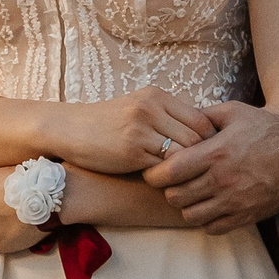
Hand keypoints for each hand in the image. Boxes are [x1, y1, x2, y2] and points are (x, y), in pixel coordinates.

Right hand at [41, 87, 217, 175]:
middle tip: (201, 172)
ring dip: (186, 170)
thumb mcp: (139, 106)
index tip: (207, 155)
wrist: (69, 129)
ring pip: (183, 154)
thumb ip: (168, 114)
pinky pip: (163, 168)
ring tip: (184, 178)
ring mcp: (141, 130)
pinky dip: (167, 178)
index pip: (201, 119)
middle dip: (202, 157)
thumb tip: (204, 132)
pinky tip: (164, 182)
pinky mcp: (132, 152)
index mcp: (157, 96)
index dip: (209, 140)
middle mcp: (151, 109)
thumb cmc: (108, 122)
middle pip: (197, 137)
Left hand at [144, 100, 278, 231]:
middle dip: (169, 189)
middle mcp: (221, 181)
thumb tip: (179, 117)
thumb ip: (204, 115)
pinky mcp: (245, 217)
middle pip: (175, 197)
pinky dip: (205, 220)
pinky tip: (211, 206)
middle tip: (174, 181)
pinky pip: (212, 228)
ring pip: (190, 216)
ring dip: (186, 206)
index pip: (168, 172)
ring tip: (192, 194)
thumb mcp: (235, 112)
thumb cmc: (270, 130)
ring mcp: (233, 202)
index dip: (154, 174)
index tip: (155, 170)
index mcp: (215, 153)